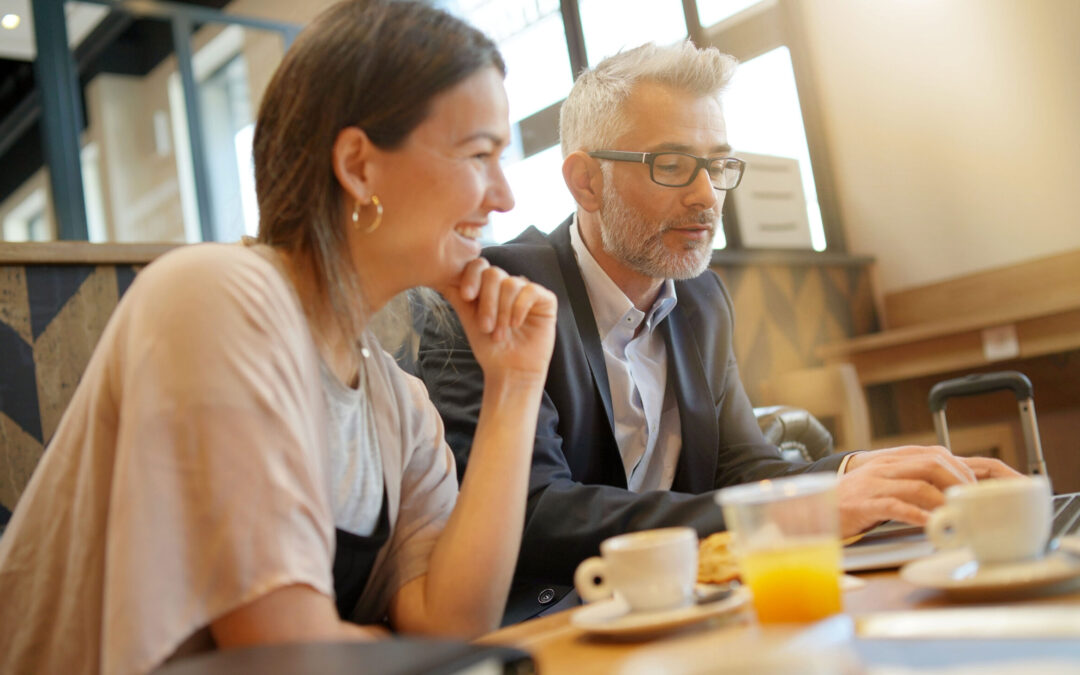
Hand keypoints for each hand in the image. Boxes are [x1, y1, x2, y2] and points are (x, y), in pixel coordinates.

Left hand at [436, 258, 556, 382]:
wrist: (509, 371)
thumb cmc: (489, 349)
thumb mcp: (468, 320)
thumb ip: (458, 296)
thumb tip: (441, 276)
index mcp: (488, 288)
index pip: (479, 266)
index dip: (471, 277)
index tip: (467, 297)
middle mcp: (507, 286)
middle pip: (494, 274)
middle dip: (487, 302)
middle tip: (485, 327)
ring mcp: (527, 291)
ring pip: (511, 284)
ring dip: (502, 312)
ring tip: (500, 334)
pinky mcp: (545, 300)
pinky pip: (530, 291)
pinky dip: (520, 308)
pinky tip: (517, 325)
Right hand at [836, 445, 1021, 536]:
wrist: (813, 507)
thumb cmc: (854, 500)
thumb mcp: (883, 483)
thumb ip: (911, 481)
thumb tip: (947, 491)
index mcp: (892, 459)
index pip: (935, 453)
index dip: (960, 468)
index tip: (975, 488)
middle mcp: (885, 467)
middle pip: (931, 464)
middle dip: (958, 483)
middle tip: (971, 504)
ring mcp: (874, 484)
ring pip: (918, 485)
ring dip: (944, 503)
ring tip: (958, 518)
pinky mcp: (864, 504)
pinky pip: (897, 507)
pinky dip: (919, 517)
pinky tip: (932, 526)